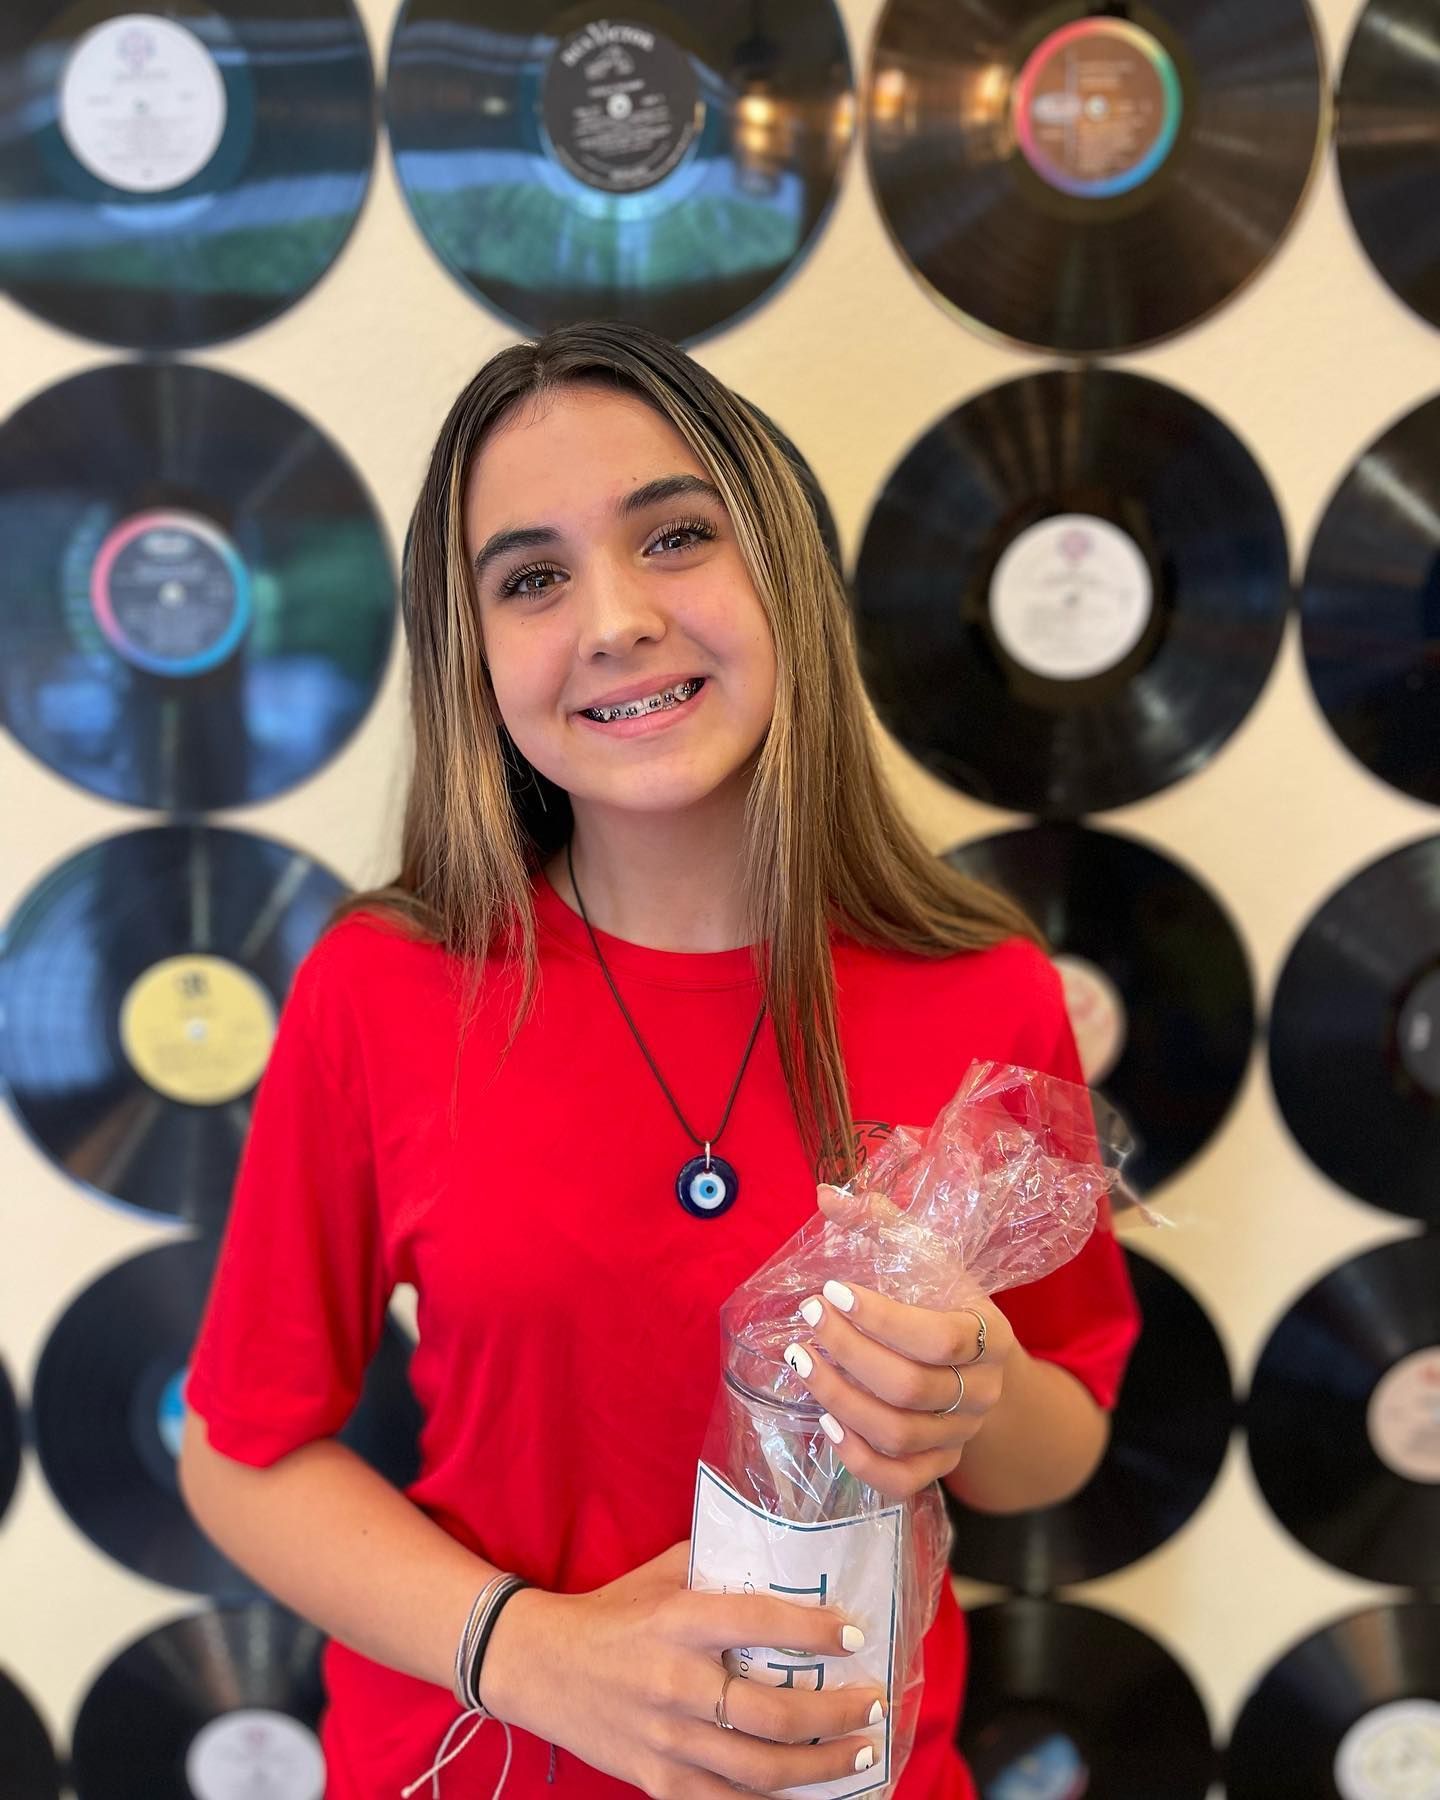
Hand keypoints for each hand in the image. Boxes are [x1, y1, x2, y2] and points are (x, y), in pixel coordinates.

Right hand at [483, 1539, 886, 1799]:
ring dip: (821, 1766)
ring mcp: (666, 1740)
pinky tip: (809, 1795)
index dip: (815, 1629)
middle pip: (773, 1713)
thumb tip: (784, 1554)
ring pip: (760, 1769)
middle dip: (836, 1714)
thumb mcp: (661, 1575)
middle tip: (874, 1705)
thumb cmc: (611, 1613)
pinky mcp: (656, 1781)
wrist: (539, 1665)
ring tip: (861, 1753)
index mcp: (680, 1621)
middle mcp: (677, 1683)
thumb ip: (719, 1566)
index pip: (761, 1622)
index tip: (855, 1634)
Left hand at [777, 1183, 1014, 1501]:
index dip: (882, 1319)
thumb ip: (880, 1223)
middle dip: (849, 1353)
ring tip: (802, 1363)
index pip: (941, 1339)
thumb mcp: (925, 1257)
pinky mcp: (939, 1465)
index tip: (832, 1290)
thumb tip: (825, 1195)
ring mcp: (962, 1433)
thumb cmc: (943, 1301)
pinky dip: (860, 1459)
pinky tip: (825, 1422)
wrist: (978, 1366)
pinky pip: (901, 1480)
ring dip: (841, 1399)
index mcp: (989, 1335)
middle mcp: (981, 1391)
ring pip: (899, 1434)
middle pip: (911, 1388)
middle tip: (807, 1320)